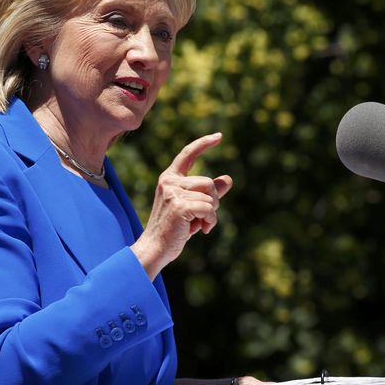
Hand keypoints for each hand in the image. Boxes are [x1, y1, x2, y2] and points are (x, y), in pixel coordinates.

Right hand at [132, 133, 231, 278]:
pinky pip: (209, 209)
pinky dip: (211, 221)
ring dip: (211, 214)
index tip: (219, 136)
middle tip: (202, 217)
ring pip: (210, 196)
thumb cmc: (175, 228)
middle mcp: (169, 181)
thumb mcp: (193, 207)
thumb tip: (228, 178)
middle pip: (208, 182)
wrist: (156, 248)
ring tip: (197, 225)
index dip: (204, 143)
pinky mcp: (179, 206)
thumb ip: (209, 193)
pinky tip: (201, 230)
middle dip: (213, 201)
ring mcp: (172, 193)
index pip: (188, 154)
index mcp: (170, 178)